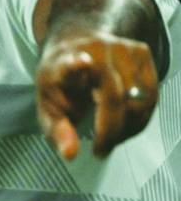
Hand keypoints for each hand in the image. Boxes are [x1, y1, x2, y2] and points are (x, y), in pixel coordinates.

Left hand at [36, 32, 157, 159]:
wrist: (75, 46)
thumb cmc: (61, 81)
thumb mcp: (48, 106)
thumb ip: (57, 131)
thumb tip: (70, 153)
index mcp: (63, 63)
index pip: (70, 62)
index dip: (75, 64)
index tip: (82, 62)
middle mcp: (93, 51)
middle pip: (113, 96)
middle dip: (110, 130)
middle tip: (101, 150)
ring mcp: (120, 49)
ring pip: (138, 99)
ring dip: (127, 127)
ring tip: (110, 135)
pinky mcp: (141, 52)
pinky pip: (151, 96)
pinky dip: (141, 117)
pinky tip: (125, 123)